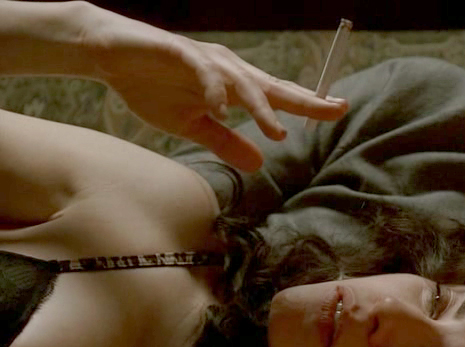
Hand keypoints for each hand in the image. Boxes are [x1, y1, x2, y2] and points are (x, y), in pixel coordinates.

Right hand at [79, 4, 347, 170]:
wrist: (111, 56)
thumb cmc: (153, 86)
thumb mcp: (192, 125)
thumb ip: (225, 142)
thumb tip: (259, 164)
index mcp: (235, 85)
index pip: (280, 95)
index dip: (310, 103)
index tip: (341, 109)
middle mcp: (228, 69)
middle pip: (274, 86)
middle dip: (305, 100)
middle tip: (335, 110)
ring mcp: (204, 59)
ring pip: (243, 81)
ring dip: (261, 107)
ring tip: (276, 132)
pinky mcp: (178, 51)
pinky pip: (201, 71)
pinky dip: (212, 90)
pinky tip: (220, 110)